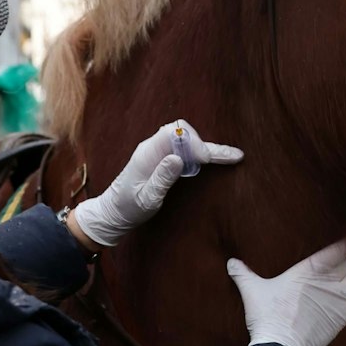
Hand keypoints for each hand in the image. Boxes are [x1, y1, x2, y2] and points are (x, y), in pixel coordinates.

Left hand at [69, 120, 241, 248]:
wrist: (113, 213)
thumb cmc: (128, 208)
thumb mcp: (145, 198)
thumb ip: (161, 178)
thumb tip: (178, 158)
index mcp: (148, 153)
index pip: (175, 133)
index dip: (194, 142)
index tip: (206, 160)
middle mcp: (153, 148)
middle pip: (185, 133)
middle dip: (208, 144)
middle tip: (231, 156)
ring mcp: (158, 153)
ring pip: (187, 141)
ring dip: (208, 148)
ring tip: (231, 157)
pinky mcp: (162, 161)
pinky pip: (184, 151)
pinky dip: (201, 155)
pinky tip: (216, 161)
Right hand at [228, 235, 345, 345]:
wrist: (281, 345)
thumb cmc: (268, 315)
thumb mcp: (252, 291)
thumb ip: (243, 274)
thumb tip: (230, 263)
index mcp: (308, 268)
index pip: (336, 249)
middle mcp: (327, 280)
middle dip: (344, 266)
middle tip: (336, 271)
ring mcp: (338, 298)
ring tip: (341, 289)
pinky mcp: (343, 316)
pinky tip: (344, 308)